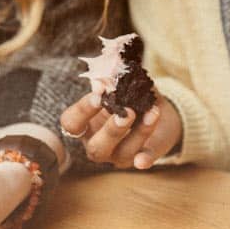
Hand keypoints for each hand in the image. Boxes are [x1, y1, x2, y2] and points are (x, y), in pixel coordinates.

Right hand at [60, 91, 180, 168]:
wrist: (158, 111)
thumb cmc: (129, 97)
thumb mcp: (121, 86)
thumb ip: (115, 79)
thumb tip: (113, 66)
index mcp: (86, 125)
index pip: (72, 123)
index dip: (82, 110)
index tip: (99, 93)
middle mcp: (98, 143)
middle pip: (96, 148)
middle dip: (111, 131)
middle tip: (127, 113)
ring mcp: (119, 154)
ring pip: (123, 153)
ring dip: (138, 133)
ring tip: (152, 113)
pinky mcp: (143, 156)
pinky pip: (144, 162)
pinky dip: (144, 160)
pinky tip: (143, 161)